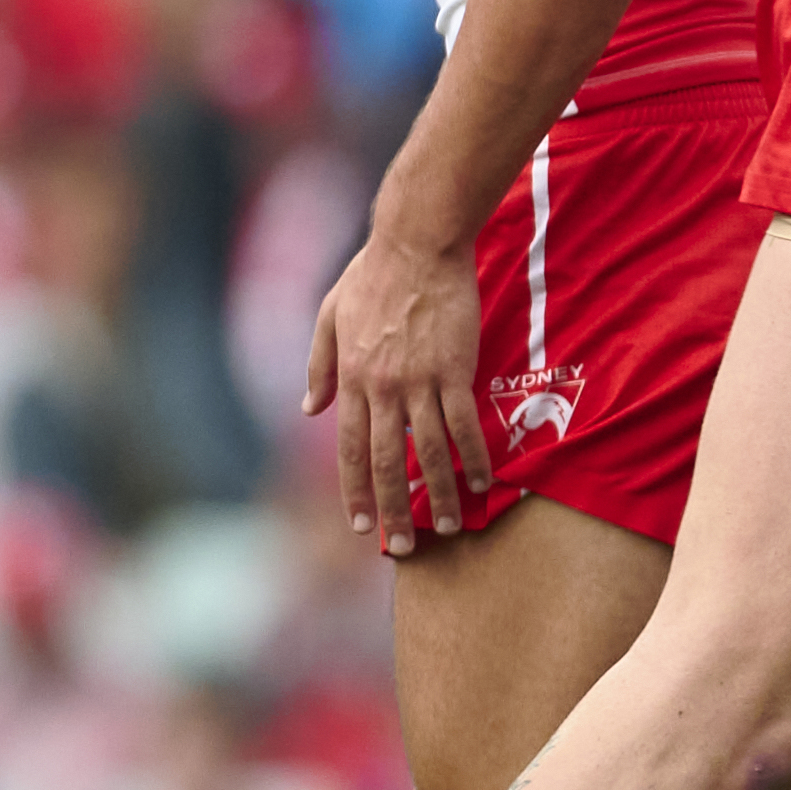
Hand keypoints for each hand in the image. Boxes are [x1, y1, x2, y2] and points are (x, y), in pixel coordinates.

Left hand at [304, 221, 490, 554]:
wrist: (416, 244)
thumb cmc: (372, 273)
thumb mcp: (329, 316)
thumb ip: (318, 365)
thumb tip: (308, 409)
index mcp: (351, 378)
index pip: (349, 448)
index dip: (353, 491)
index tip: (360, 524)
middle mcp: (382, 387)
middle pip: (386, 461)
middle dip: (392, 508)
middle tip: (402, 545)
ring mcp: (420, 380)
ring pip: (428, 450)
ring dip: (438, 492)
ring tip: (447, 524)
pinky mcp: (455, 369)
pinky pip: (464, 423)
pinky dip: (472, 455)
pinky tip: (481, 481)